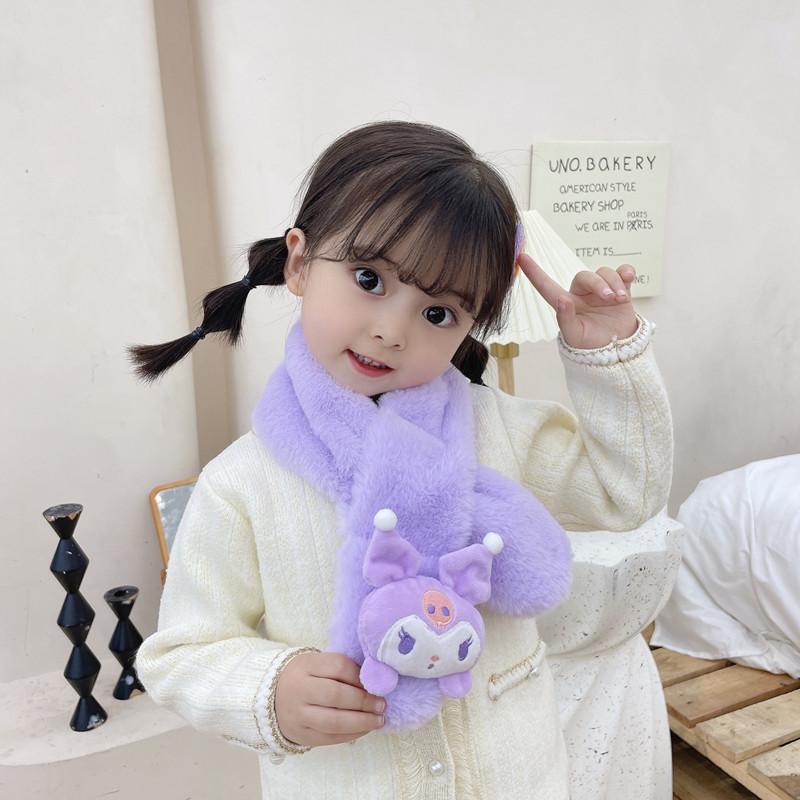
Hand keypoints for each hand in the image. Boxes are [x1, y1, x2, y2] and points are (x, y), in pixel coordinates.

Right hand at [274, 651, 385, 747]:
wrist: (273, 697)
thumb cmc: (306, 677)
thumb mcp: (318, 664)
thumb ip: (341, 669)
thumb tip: (374, 680)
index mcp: (305, 665)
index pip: (338, 667)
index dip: (360, 676)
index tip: (375, 682)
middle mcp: (299, 690)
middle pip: (336, 695)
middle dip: (364, 701)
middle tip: (381, 704)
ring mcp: (298, 715)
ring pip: (334, 721)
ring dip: (362, 721)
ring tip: (379, 719)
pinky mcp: (301, 735)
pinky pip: (331, 738)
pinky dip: (352, 734)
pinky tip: (366, 728)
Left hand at [517, 254, 637, 348]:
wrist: (617, 351)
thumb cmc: (590, 345)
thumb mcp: (574, 336)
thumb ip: (565, 319)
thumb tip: (562, 301)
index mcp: (565, 304)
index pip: (546, 286)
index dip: (534, 272)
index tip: (520, 257)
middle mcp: (581, 294)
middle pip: (586, 276)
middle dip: (598, 284)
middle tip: (609, 299)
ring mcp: (601, 290)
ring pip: (605, 272)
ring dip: (614, 283)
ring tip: (620, 299)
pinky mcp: (620, 290)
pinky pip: (622, 272)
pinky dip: (626, 272)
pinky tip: (628, 277)